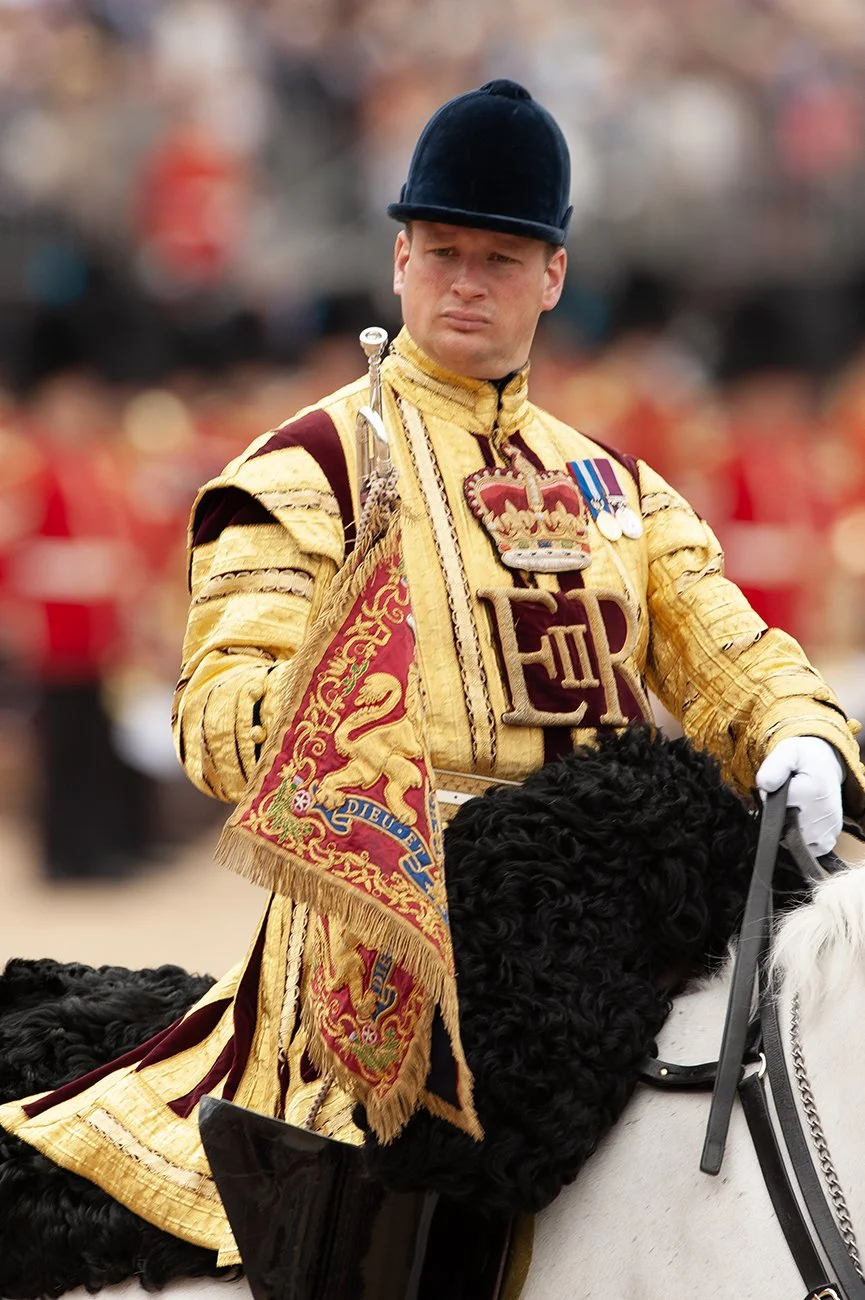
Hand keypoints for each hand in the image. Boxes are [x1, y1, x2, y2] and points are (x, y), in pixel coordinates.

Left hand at [756, 736, 843, 856]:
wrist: (826, 763)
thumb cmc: (803, 759)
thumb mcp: (787, 752)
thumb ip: (774, 766)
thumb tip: (765, 785)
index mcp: (811, 791)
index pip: (774, 809)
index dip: (769, 800)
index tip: (777, 788)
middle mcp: (823, 811)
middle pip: (784, 828)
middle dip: (780, 816)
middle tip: (788, 799)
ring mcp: (829, 827)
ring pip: (796, 842)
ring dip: (791, 830)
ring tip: (797, 809)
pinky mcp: (831, 837)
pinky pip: (811, 848)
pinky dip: (804, 840)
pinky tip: (804, 822)